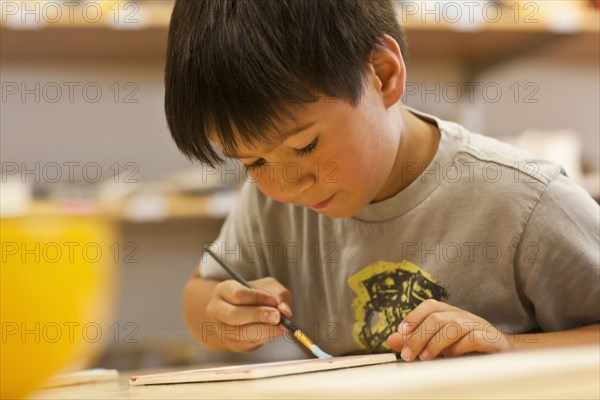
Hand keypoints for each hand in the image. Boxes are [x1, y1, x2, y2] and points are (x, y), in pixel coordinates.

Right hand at [206, 277, 292, 351]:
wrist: (244, 311)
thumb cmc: (256, 296)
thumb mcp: (268, 287)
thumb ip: (278, 295)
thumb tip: (285, 311)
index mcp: (223, 290)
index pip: (237, 294)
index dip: (256, 297)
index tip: (273, 301)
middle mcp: (217, 310)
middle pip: (234, 315)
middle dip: (258, 316)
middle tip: (277, 316)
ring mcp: (222, 329)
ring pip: (240, 333)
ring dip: (264, 330)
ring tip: (281, 326)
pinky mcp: (232, 344)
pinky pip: (248, 343)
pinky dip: (265, 337)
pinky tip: (275, 331)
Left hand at [387, 299, 513, 360]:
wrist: (506, 358)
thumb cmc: (469, 351)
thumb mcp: (439, 345)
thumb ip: (416, 341)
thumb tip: (391, 340)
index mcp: (452, 314)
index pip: (431, 306)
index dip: (414, 316)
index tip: (401, 332)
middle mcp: (465, 317)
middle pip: (437, 317)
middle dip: (418, 335)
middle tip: (408, 354)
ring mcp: (480, 327)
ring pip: (453, 326)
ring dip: (434, 343)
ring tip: (425, 357)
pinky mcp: (493, 341)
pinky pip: (472, 339)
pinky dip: (458, 348)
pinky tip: (450, 358)